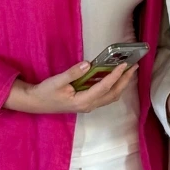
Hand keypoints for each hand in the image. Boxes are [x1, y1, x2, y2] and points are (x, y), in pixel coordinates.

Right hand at [4, 61, 137, 114]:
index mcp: (82, 101)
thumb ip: (72, 73)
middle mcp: (89, 105)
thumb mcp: (57, 81)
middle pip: (113, 94)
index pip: (103, 88)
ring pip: (111, 96)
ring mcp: (89, 105)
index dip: (115, 76)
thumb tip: (88, 64)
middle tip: (133, 66)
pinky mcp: (87, 102)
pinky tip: (115, 76)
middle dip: (125, 80)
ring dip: (121, 84)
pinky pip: (105, 95)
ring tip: (128, 71)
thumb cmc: (45, 92)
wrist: (36, 103)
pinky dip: (113, 86)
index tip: (124, 65)